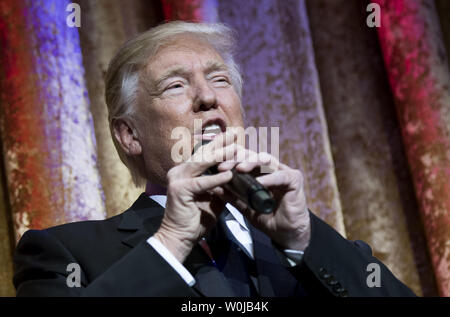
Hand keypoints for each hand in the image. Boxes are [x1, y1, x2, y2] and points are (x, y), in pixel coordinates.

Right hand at [153, 130, 237, 261]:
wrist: (180, 237)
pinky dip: (216, 179)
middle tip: (235, 134)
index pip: (204, 154)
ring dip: (220, 156)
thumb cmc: (196, 219)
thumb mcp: (213, 197)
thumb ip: (222, 185)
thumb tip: (238, 175)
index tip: (233, 137)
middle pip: (203, 153)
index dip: (218, 144)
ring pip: (202, 163)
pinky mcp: (179, 189)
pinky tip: (229, 175)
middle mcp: (179, 171)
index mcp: (186, 171)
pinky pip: (202, 182)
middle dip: (220, 143)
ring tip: (236, 149)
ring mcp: (177, 178)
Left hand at [213, 146, 310, 251]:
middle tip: (224, 166)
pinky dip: (269, 178)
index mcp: (260, 173)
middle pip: (254, 156)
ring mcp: (284, 172)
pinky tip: (260, 182)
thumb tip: (214, 188)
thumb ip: (232, 197)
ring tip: (240, 169)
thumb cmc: (268, 218)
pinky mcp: (294, 179)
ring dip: (252, 162)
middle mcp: (272, 169)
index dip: (231, 161)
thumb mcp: (246, 207)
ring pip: (267, 160)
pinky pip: (281, 175)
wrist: (286, 234)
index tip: (217, 167)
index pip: (244, 160)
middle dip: (238, 159)